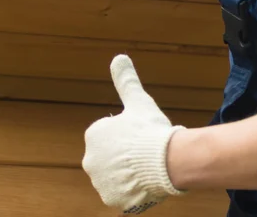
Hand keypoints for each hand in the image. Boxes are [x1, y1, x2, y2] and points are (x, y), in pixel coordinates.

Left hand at [82, 55, 185, 213]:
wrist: (166, 161)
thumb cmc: (151, 128)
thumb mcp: (138, 100)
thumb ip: (125, 79)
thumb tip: (119, 57)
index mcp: (93, 135)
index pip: (112, 135)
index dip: (129, 134)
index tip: (140, 134)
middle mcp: (90, 160)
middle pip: (112, 156)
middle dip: (126, 154)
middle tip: (145, 150)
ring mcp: (100, 182)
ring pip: (118, 175)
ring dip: (129, 172)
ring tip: (147, 165)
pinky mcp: (112, 200)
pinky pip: (123, 193)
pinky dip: (133, 189)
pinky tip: (146, 180)